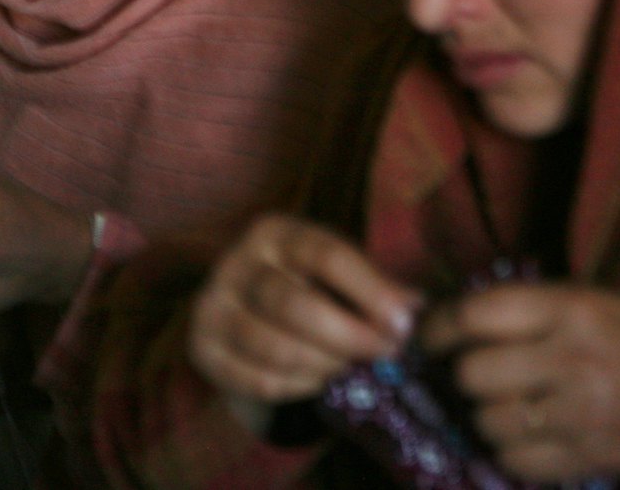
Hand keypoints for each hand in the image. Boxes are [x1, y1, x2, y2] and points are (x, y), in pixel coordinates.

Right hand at [186, 215, 417, 428]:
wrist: (244, 313)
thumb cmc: (307, 287)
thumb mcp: (340, 275)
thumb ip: (377, 287)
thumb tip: (416, 308)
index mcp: (274, 233)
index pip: (325, 255)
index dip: (370, 292)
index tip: (403, 324)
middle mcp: (235, 263)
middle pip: (293, 305)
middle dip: (348, 336)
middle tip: (385, 354)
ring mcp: (212, 307)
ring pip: (273, 347)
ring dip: (325, 365)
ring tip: (352, 368)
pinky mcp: (203, 348)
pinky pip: (257, 379)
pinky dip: (299, 387)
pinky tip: (319, 380)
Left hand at [420, 282, 619, 481]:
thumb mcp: (581, 301)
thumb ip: (513, 308)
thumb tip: (428, 316)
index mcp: (571, 312)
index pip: (473, 317)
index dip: (437, 329)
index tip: (429, 339)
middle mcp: (576, 362)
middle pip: (473, 375)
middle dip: (467, 375)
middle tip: (481, 375)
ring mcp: (585, 416)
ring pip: (487, 422)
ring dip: (487, 415)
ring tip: (510, 405)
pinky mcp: (590, 458)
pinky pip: (514, 461)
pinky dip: (511, 450)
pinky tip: (529, 434)